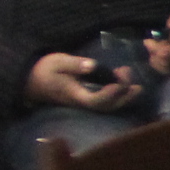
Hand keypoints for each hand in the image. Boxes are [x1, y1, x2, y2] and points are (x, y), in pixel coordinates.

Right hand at [26, 51, 141, 111]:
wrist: (32, 80)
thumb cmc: (45, 70)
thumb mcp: (58, 62)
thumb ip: (75, 64)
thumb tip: (92, 65)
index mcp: (74, 95)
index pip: (95, 100)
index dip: (109, 94)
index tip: (119, 81)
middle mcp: (82, 103)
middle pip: (106, 107)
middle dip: (123, 95)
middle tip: (129, 76)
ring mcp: (85, 103)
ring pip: (108, 107)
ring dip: (124, 98)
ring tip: (137, 86)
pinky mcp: (87, 99)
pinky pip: (106, 102)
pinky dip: (119, 96)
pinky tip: (127, 86)